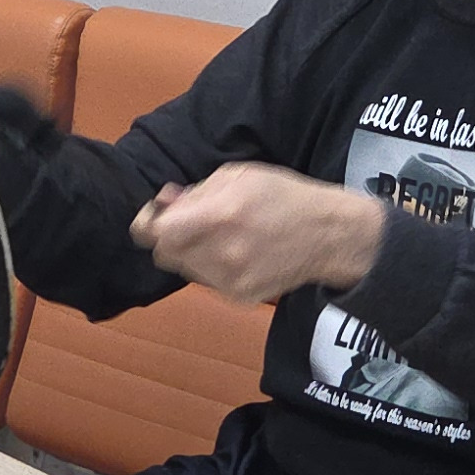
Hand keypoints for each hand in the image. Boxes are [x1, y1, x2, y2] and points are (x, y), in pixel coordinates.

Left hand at [129, 164, 386, 300]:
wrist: (327, 235)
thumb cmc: (282, 196)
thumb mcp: (239, 176)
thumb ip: (196, 192)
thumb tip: (163, 203)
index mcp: (220, 216)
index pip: (157, 234)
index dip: (147, 224)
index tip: (151, 218)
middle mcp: (222, 253)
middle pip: (165, 254)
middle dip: (171, 237)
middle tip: (190, 223)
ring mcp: (232, 280)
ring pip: (185, 269)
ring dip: (192, 252)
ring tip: (221, 235)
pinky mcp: (241, 297)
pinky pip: (208, 282)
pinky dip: (212, 267)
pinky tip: (236, 252)